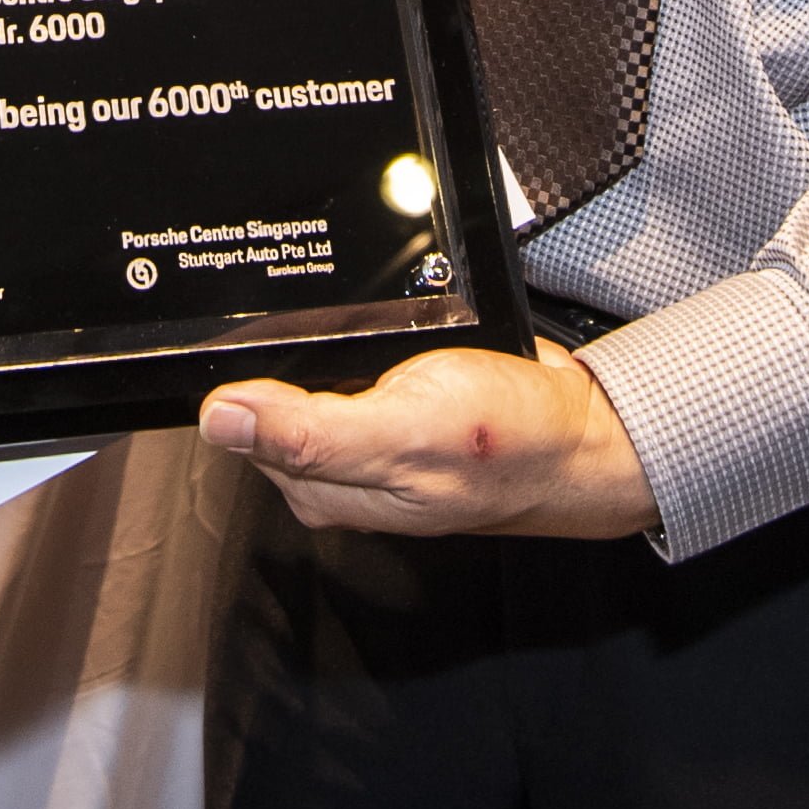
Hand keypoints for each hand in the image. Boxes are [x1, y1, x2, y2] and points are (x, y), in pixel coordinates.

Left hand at [197, 342, 657, 539]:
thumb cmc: (511, 445)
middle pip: (271, 395)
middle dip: (286, 350)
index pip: (242, 426)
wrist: (586, 431)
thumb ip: (309, 433)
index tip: (250, 331)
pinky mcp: (399, 401)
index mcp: (323, 486)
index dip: (239, 374)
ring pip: (312, 371)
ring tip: (365, 323)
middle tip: (330, 324)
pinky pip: (355, 358)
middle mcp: (340, 466)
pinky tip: (387, 326)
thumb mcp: (405, 435)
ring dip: (323, 336)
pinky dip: (362, 334)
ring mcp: (371, 433)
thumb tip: (223, 419)